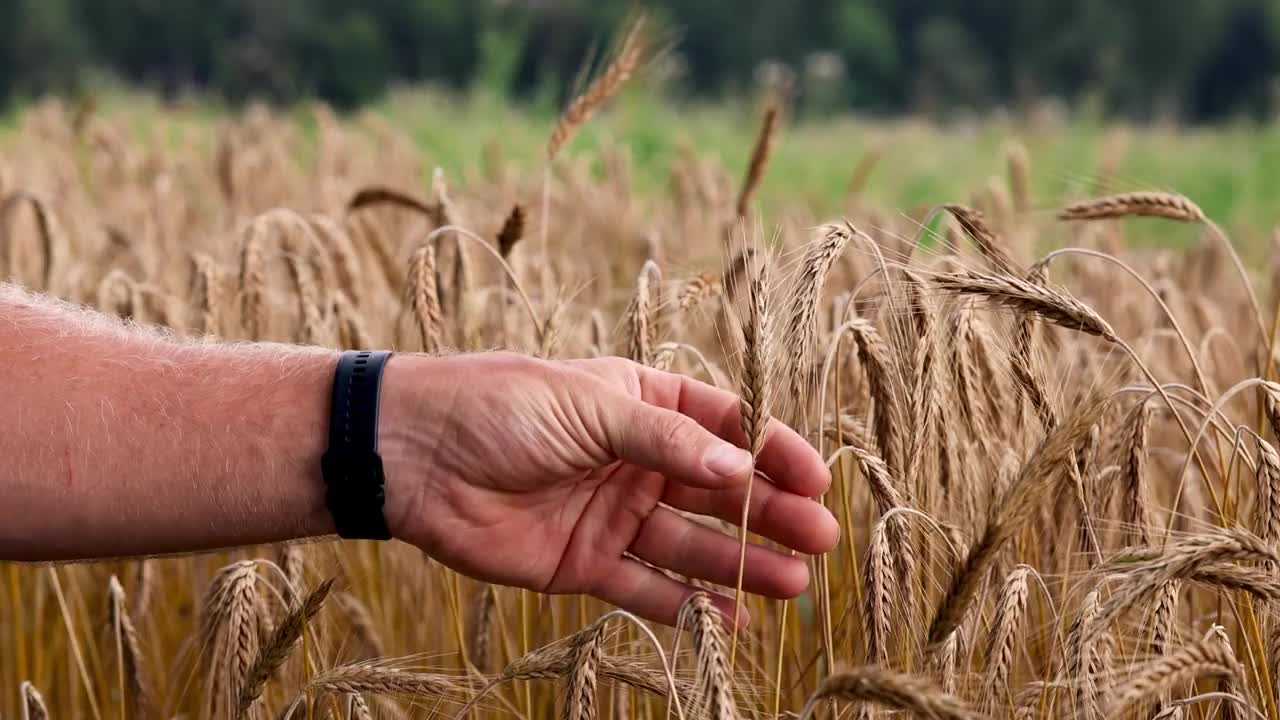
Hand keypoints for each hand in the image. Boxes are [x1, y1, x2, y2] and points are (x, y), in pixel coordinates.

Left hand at [377, 352, 837, 624]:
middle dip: (769, 514)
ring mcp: (613, 513)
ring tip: (792, 585)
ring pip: (691, 544)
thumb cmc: (502, 406)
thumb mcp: (592, 406)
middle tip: (820, 540)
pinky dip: (685, 607)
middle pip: (718, 491)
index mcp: (642, 403)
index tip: (816, 478)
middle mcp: (635, 459)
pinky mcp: (585, 563)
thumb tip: (740, 466)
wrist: (416, 456)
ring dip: (740, 564)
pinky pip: (646, 587)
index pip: (725, 426)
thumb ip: (667, 440)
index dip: (772, 451)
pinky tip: (730, 621)